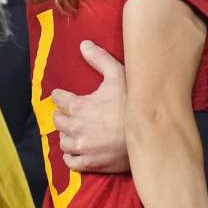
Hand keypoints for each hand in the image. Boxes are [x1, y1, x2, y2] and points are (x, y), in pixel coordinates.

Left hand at [52, 41, 129, 173]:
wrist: (149, 134)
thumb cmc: (132, 104)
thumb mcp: (118, 75)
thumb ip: (99, 59)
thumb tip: (83, 44)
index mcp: (79, 106)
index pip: (58, 99)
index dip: (61, 96)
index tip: (63, 96)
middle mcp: (76, 128)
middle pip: (58, 120)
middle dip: (62, 115)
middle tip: (69, 114)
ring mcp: (82, 147)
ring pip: (63, 141)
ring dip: (66, 135)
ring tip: (73, 131)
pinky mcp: (90, 163)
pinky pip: (70, 161)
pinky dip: (70, 156)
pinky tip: (76, 150)